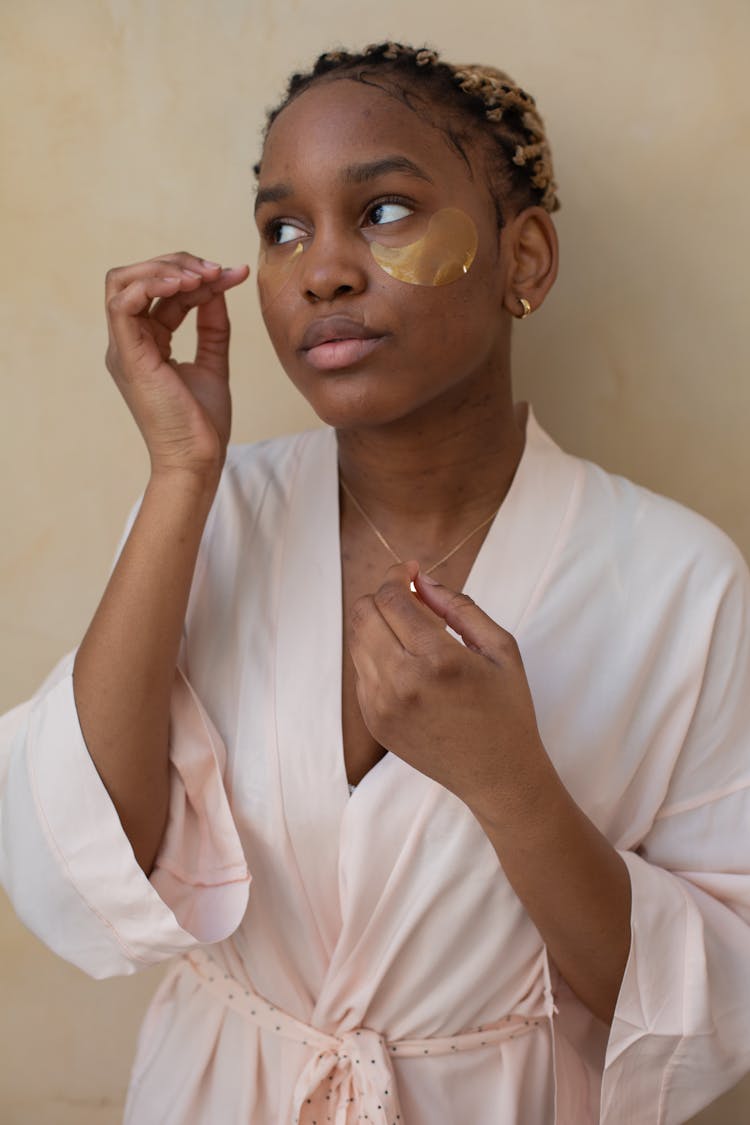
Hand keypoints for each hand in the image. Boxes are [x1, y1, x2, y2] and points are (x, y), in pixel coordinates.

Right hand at [104, 252, 249, 478]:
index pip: (164, 292)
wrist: (198, 459)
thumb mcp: (213, 361)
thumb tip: (218, 286)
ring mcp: (124, 348)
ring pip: (123, 281)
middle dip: (179, 264)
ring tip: (202, 276)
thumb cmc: (203, 422)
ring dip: (165, 269)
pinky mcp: (128, 357)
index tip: (233, 274)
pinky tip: (185, 285)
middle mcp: (130, 341)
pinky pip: (121, 304)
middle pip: (138, 277)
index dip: (198, 276)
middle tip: (216, 271)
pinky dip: (150, 284)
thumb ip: (212, 325)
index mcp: (146, 342)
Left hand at [348, 562, 548, 822]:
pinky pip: (361, 671)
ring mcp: (381, 706)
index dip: (397, 574)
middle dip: (381, 594)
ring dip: (377, 623)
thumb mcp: (500, 649)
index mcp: (437, 661)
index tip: (410, 569)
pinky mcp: (374, 722)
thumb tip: (422, 580)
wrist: (498, 776)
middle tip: (408, 595)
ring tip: (411, 629)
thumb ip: (459, 607)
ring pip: (356, 641)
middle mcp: (400, 683)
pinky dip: (377, 654)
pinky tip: (408, 661)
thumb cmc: (507, 709)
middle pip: (362, 614)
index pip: (391, 598)